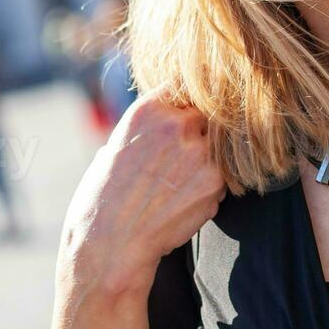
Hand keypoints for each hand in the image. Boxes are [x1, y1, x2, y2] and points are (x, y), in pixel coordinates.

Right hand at [54, 84, 226, 297]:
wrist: (110, 244)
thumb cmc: (104, 198)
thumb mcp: (116, 145)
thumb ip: (149, 127)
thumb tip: (172, 118)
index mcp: (148, 109)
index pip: (184, 84)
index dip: (186, 100)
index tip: (185, 114)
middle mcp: (177, 124)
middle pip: (208, 114)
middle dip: (201, 133)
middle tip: (181, 161)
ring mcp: (200, 151)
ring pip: (220, 146)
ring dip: (208, 162)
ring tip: (178, 185)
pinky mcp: (215, 181)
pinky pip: (225, 176)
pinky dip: (211, 188)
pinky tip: (183, 202)